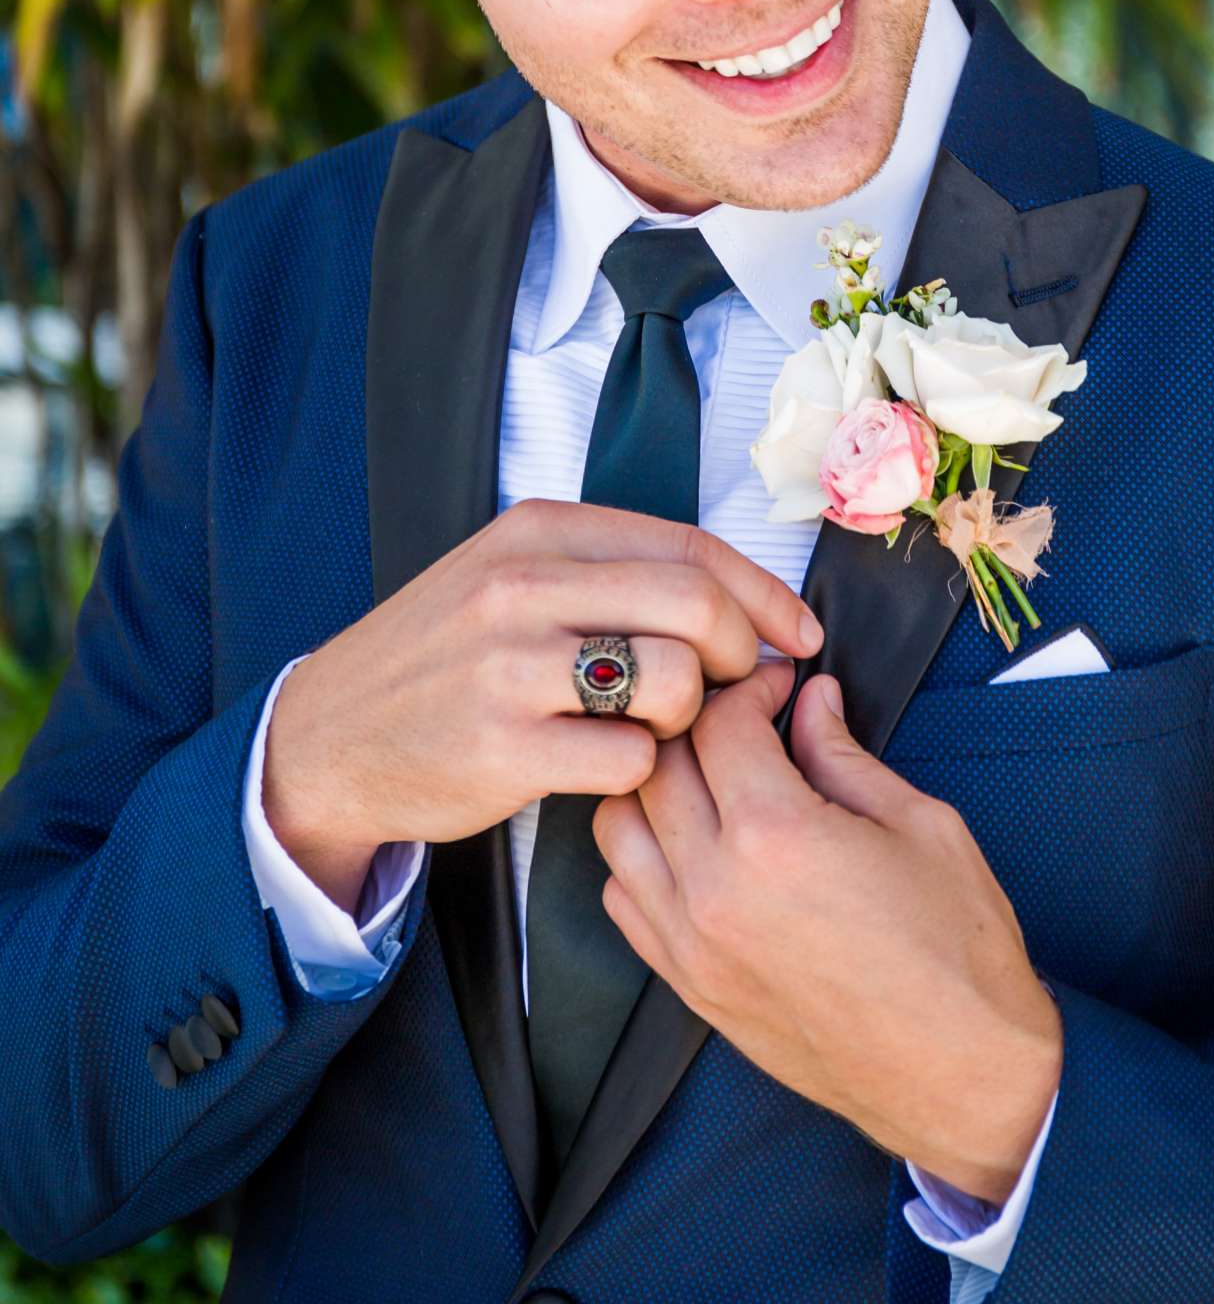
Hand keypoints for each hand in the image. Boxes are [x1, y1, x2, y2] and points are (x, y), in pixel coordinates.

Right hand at [263, 499, 823, 911]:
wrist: (327, 738)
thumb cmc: (441, 661)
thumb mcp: (507, 579)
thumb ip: (608, 573)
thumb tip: (737, 602)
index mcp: (537, 532)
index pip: (690, 545)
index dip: (763, 593)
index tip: (798, 634)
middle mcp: (523, 586)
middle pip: (696, 604)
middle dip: (740, 653)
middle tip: (734, 689)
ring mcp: (510, 667)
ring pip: (673, 679)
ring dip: (689, 717)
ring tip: (654, 729)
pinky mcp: (504, 748)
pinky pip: (631, 759)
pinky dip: (641, 771)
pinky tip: (608, 769)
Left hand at [592, 665, 1063, 1204]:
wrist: (961, 1076)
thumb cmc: (958, 954)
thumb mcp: (920, 825)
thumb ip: (845, 757)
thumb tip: (810, 706)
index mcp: (777, 837)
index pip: (718, 724)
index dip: (749, 686)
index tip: (778, 684)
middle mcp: (714, 889)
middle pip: (656, 766)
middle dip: (697, 723)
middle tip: (743, 718)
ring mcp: (692, 945)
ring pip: (617, 829)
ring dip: (654, 786)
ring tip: (711, 778)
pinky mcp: (689, 986)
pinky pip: (624, 898)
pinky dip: (641, 856)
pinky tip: (694, 845)